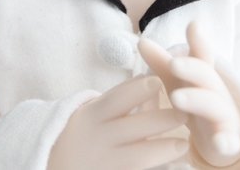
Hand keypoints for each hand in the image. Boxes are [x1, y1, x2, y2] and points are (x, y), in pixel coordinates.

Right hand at [47, 74, 188, 169]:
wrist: (54, 165)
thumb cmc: (81, 134)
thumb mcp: (93, 113)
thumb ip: (119, 102)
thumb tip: (151, 79)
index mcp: (92, 115)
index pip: (117, 98)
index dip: (138, 89)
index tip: (160, 81)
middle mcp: (97, 138)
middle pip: (133, 127)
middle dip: (160, 120)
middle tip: (185, 113)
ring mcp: (102, 162)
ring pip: (137, 156)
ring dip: (163, 149)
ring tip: (184, 144)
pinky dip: (154, 169)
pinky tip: (173, 167)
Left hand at [138, 21, 239, 167]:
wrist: (222, 137)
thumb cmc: (196, 101)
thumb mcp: (178, 82)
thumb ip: (161, 62)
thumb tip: (141, 40)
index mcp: (203, 75)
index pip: (201, 54)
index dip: (198, 40)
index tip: (193, 24)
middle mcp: (216, 91)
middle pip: (206, 75)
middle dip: (191, 68)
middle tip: (172, 64)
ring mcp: (224, 115)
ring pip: (213, 105)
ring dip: (197, 100)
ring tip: (176, 99)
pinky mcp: (228, 140)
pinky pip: (229, 141)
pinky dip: (226, 142)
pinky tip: (221, 143)